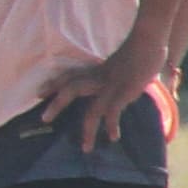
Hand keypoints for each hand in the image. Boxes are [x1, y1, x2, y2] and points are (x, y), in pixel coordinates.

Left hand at [35, 37, 166, 151]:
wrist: (148, 40)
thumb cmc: (138, 51)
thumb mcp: (120, 64)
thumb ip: (115, 73)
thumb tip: (119, 80)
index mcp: (96, 70)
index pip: (70, 76)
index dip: (54, 84)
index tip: (40, 93)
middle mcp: (99, 77)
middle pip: (71, 89)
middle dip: (57, 104)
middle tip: (44, 118)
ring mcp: (111, 85)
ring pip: (91, 110)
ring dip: (87, 130)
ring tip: (86, 148)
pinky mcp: (124, 91)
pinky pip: (113, 112)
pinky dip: (111, 125)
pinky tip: (113, 137)